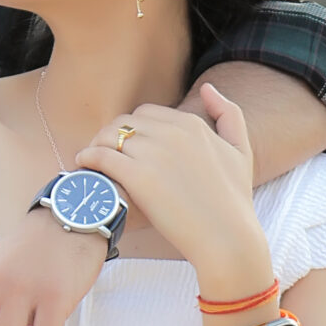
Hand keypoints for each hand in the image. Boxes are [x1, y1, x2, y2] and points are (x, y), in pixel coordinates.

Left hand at [77, 84, 271, 297]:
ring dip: (96, 146)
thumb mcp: (241, 150)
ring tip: (91, 161)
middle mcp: (172, 133)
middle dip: (112, 135)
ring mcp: (154, 153)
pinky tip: (84, 166)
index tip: (126, 146)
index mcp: (191, 124)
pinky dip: (88, 158)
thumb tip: (207, 87)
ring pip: (109, 136)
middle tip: (104, 153)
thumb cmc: (234, 200)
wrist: (227, 238)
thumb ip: (228, 114)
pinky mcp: (139, 177)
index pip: (147, 114)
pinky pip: (101, 156)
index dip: (133, 129)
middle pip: (125, 122)